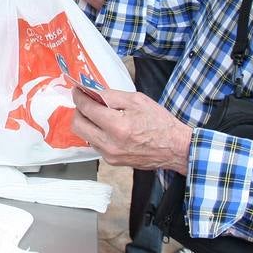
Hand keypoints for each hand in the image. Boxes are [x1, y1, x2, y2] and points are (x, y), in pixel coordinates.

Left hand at [71, 87, 191, 172]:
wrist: (175, 148)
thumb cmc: (160, 123)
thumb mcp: (137, 100)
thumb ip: (112, 96)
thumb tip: (93, 92)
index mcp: (117, 126)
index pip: (87, 108)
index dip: (79, 96)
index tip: (78, 90)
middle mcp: (110, 143)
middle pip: (78, 125)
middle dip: (79, 110)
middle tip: (86, 102)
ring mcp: (110, 155)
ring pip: (84, 136)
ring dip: (87, 122)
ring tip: (99, 114)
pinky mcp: (112, 161)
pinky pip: (95, 144)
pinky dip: (96, 133)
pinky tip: (107, 127)